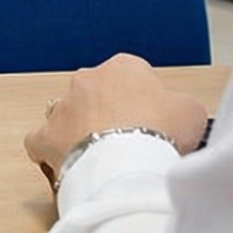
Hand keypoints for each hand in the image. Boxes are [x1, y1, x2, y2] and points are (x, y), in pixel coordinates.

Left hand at [24, 53, 210, 183]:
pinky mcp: (45, 136)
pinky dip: (50, 152)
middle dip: (109, 114)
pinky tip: (66, 165)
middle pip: (98, 94)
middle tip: (128, 141)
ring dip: (78, 130)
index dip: (144, 101)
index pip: (133, 76)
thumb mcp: (191, 111)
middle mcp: (87, 80)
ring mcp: (62, 107)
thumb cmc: (160, 132)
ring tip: (100, 156)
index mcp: (123, 67)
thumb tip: (178, 113)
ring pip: (66, 114)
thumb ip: (181, 105)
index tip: (153, 122)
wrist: (129, 163)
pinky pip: (40, 141)